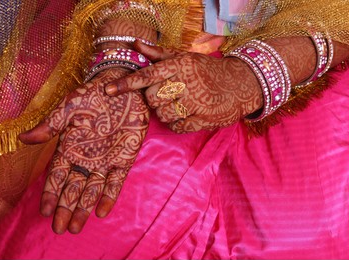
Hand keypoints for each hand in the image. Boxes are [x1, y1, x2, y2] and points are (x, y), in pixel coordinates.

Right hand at [19, 68, 148, 233]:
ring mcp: (105, 160)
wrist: (123, 87)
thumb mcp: (69, 108)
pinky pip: (116, 181)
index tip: (45, 211)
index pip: (57, 176)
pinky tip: (102, 211)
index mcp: (70, 147)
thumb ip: (50, 125)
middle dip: (66, 208)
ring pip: (92, 189)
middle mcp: (86, 158)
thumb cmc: (93, 95)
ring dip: (84, 208)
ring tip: (76, 227)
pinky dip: (110, 196)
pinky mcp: (124, 158)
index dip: (51, 194)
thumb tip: (23, 138)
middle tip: (60, 228)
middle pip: (73, 188)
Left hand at [105, 41, 262, 132]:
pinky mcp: (204, 119)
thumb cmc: (208, 70)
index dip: (126, 84)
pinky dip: (177, 123)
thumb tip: (135, 45)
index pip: (147, 75)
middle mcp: (187, 82)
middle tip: (167, 95)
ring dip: (166, 112)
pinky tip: (186, 114)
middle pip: (153, 98)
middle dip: (155, 100)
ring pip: (164, 114)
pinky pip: (177, 126)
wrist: (241, 83)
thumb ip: (159, 55)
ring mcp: (196, 102)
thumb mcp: (185, 58)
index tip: (108, 90)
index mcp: (180, 65)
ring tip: (179, 105)